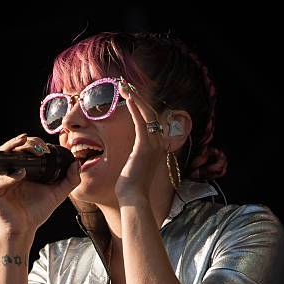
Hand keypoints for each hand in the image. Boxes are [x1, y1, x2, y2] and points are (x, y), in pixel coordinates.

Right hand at [0, 133, 79, 236]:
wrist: (26, 229)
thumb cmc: (37, 211)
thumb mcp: (58, 193)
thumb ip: (70, 180)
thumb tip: (77, 164)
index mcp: (22, 168)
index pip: (24, 148)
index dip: (33, 143)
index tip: (45, 146)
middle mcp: (9, 171)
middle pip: (11, 149)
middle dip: (24, 143)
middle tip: (37, 146)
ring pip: (1, 159)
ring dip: (13, 151)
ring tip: (28, 152)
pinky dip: (8, 176)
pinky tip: (20, 174)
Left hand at [114, 81, 166, 204]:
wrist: (134, 198)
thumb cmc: (131, 187)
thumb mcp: (134, 168)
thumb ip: (134, 157)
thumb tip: (128, 155)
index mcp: (158, 148)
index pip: (152, 121)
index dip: (143, 106)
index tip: (132, 95)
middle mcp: (159, 144)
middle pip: (151, 113)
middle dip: (139, 97)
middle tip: (126, 85)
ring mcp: (154, 145)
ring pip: (146, 114)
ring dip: (135, 98)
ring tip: (124, 86)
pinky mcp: (145, 146)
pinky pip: (141, 122)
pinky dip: (135, 108)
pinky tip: (128, 97)